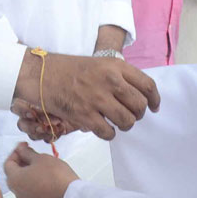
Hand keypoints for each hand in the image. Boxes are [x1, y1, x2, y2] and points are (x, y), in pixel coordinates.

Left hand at [4, 144, 78, 197]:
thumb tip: (20, 149)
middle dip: (20, 162)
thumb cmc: (55, 176)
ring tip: (38, 164)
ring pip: (22, 183)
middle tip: (30, 153)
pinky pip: (30, 191)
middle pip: (13, 174)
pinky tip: (43, 175)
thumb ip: (26, 152)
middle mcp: (17, 191)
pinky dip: (33, 182)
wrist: (70, 195)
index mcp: (14, 179)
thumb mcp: (39, 158)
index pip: (8, 163)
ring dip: (27, 172)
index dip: (16, 152)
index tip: (23, 146)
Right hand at [13, 51, 159, 141]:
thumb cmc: (69, 69)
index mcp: (115, 66)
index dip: (155, 99)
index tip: (154, 107)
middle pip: (140, 106)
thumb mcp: (98, 63)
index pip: (147, 85)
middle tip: (132, 116)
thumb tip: (137, 95)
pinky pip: (108, 132)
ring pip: (127, 121)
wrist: (41, 75)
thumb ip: (118, 76)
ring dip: (125, 125)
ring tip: (118, 123)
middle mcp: (109, 81)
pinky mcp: (85, 115)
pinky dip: (109, 134)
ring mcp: (97, 99)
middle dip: (139, 114)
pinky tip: (104, 129)